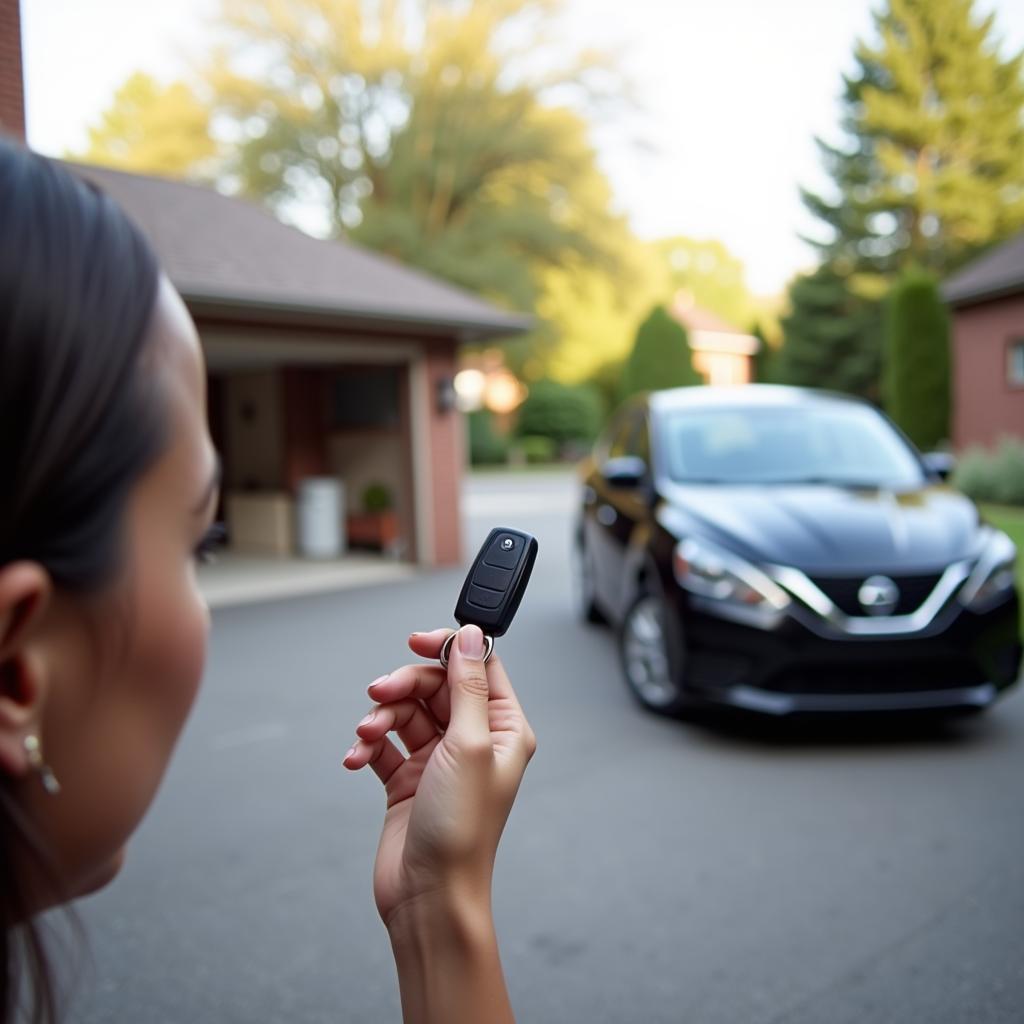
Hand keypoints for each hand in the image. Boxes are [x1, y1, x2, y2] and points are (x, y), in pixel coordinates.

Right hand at [343, 624, 535, 927]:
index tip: (414, 642)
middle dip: (403, 686)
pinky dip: (367, 746)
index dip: (446, 648)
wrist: (428, 895)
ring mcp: (439, 760)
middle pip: (435, 686)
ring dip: (380, 716)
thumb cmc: (460, 830)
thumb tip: (470, 636)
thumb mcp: (467, 745)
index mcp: (502, 729)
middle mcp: (472, 741)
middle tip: (379, 693)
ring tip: (365, 734)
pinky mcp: (408, 780)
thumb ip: (467, 686)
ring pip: (405, 712)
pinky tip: (357, 758)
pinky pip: (383, 745)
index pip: (478, 668)